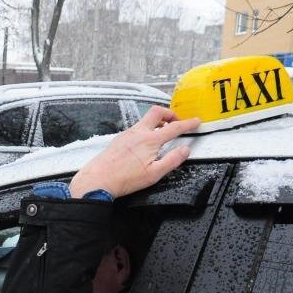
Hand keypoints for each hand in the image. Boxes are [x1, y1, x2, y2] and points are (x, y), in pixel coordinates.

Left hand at [69, 107, 199, 198]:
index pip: (174, 127)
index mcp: (150, 140)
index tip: (196, 122)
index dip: (188, 123)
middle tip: (177, 121)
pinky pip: (136, 128)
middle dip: (170, 113)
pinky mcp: (119, 139)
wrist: (97, 180)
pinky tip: (145, 143)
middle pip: (157, 112)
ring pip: (145, 120)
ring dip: (157, 122)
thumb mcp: (154, 174)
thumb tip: (185, 150)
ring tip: (163, 133)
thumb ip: (172, 160)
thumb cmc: (123, 179)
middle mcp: (137, 133)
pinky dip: (146, 130)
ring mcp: (126, 134)